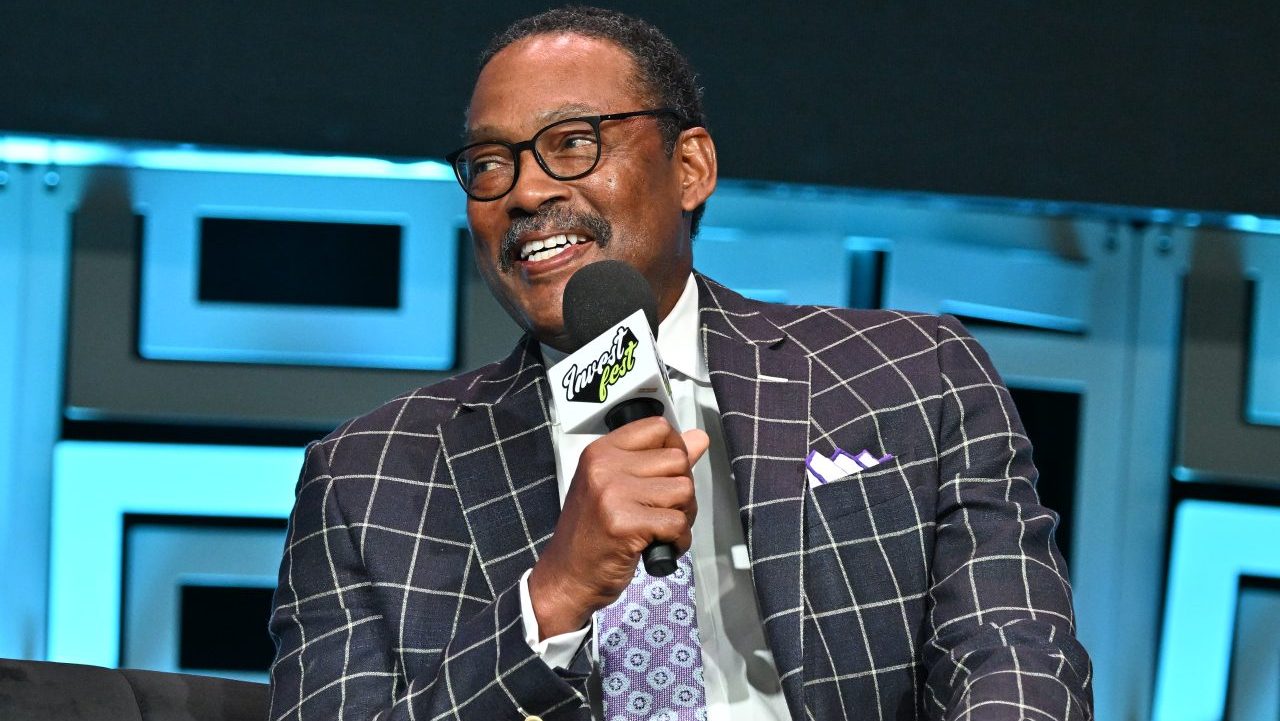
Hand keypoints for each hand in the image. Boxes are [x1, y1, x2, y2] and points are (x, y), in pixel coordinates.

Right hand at [528, 417, 709, 637]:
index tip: (666, 475)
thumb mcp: (618, 487)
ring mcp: (613, 494)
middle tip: (662, 511)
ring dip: (682, 516)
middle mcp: (605, 466)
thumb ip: (659, 460)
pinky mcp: (624, 524)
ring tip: (659, 529)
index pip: (659, 428)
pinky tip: (658, 546)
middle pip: (678, 460)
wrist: (567, 576)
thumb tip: (699, 438)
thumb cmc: (592, 533)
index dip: (675, 451)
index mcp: (601, 452)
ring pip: (684, 490)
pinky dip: (678, 540)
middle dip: (681, 489)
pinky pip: (678, 523)